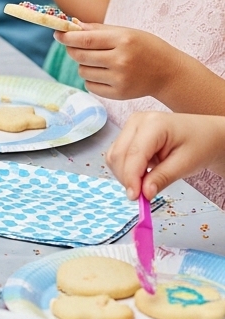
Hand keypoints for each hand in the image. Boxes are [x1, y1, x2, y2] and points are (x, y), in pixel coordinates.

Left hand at [54, 25, 180, 99]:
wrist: (168, 72)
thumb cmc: (145, 47)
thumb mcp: (126, 32)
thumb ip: (99, 29)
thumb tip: (72, 26)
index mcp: (123, 40)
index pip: (86, 40)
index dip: (68, 37)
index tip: (58, 34)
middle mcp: (121, 60)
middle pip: (81, 56)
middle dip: (72, 50)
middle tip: (72, 46)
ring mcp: (120, 79)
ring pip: (83, 72)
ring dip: (83, 65)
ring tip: (98, 61)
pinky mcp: (119, 94)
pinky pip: (90, 86)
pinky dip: (91, 79)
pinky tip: (104, 73)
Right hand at [107, 112, 224, 200]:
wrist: (204, 134)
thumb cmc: (199, 144)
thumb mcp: (185, 164)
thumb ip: (162, 178)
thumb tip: (144, 193)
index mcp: (154, 124)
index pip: (133, 154)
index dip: (130, 178)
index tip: (135, 198)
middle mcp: (137, 121)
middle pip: (118, 155)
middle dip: (127, 178)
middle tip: (143, 196)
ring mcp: (131, 125)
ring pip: (114, 156)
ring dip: (125, 175)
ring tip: (147, 182)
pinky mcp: (129, 133)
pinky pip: (118, 155)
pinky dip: (126, 169)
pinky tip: (142, 174)